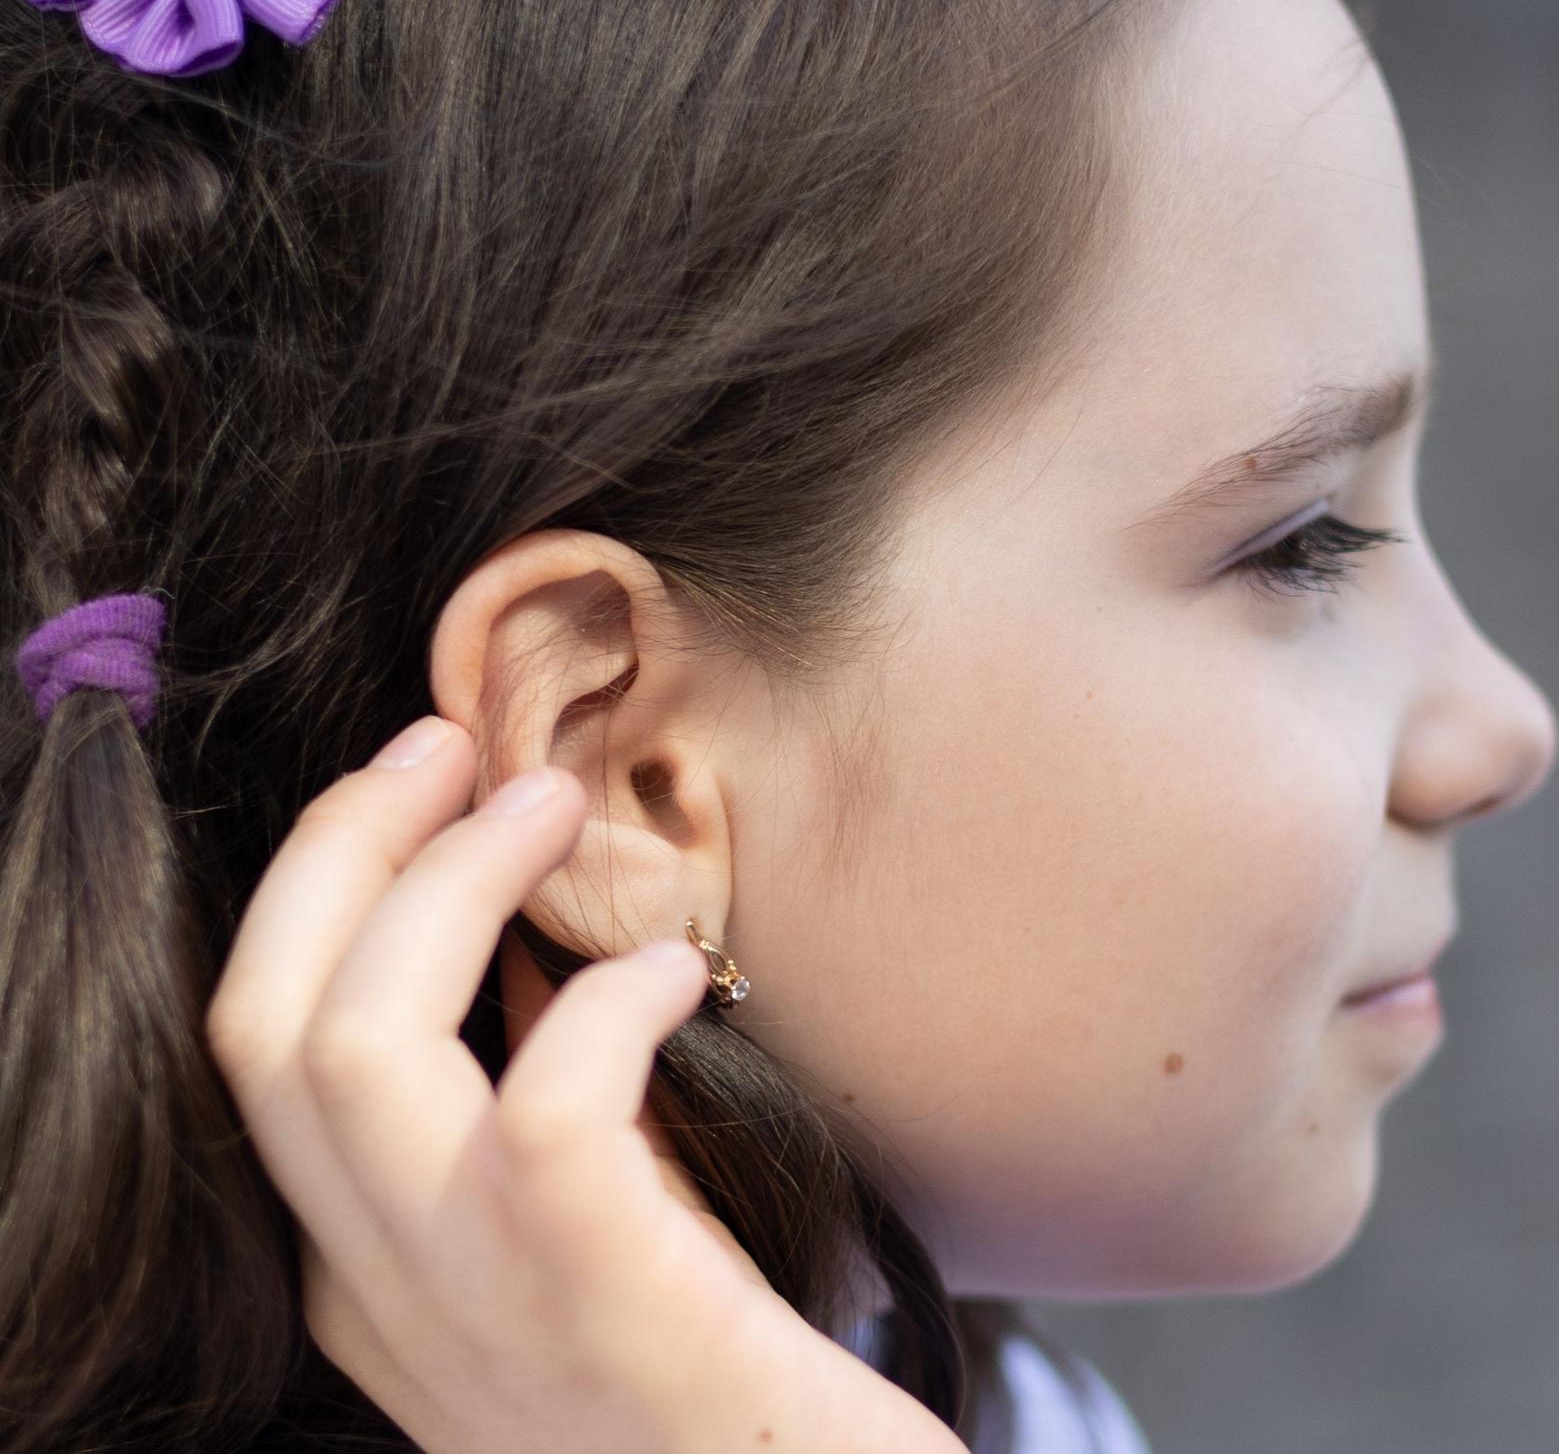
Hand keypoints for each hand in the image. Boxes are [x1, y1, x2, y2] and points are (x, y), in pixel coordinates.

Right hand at [207, 717, 962, 1453]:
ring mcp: (483, 1309)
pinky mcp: (609, 1308)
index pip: (258, 1050)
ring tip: (556, 802)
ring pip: (358, 1049)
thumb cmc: (724, 1389)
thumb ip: (531, 1137)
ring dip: (449, 885)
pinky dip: (602, 1003)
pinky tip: (679, 970)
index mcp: (371, 1276)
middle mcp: (389, 1296)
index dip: (319, 887)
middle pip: (268, 1026)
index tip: (415, 783)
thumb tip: (535, 955)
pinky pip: (550, 1109)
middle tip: (458, 744)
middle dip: (346, 849)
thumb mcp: (582, 1259)